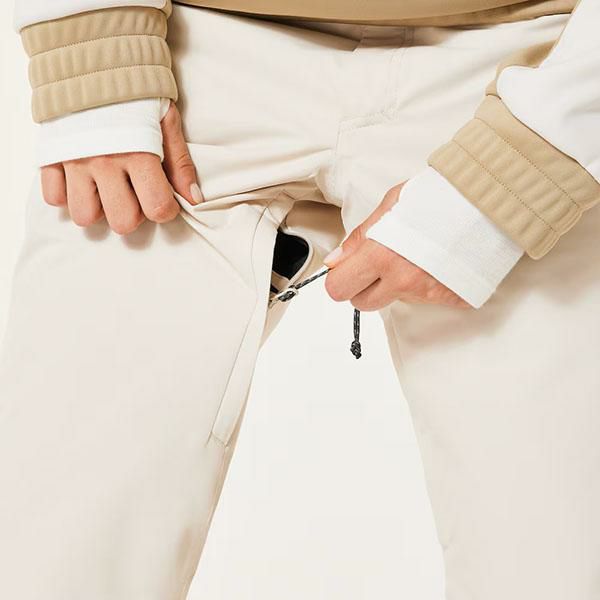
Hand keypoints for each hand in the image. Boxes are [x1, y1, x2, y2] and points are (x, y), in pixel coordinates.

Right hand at [40, 102, 202, 234]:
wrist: (90, 57)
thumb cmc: (135, 93)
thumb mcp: (166, 122)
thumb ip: (180, 163)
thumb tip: (193, 199)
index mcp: (139, 153)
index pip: (158, 208)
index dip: (164, 208)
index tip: (161, 196)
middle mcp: (105, 162)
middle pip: (123, 222)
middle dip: (133, 214)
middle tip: (133, 193)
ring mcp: (74, 161)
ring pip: (85, 216)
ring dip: (98, 209)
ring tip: (105, 188)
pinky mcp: (49, 156)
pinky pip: (54, 198)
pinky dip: (67, 194)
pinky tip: (81, 178)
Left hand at [324, 183, 468, 309]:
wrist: (489, 200)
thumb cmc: (440, 195)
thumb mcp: (391, 205)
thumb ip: (360, 237)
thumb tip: (335, 261)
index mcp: (381, 254)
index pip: (339, 289)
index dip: (341, 278)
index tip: (348, 269)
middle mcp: (403, 279)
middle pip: (363, 304)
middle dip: (365, 287)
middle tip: (379, 264)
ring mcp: (427, 292)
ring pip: (394, 301)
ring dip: (396, 284)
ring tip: (415, 255)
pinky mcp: (450, 298)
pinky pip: (425, 300)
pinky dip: (425, 285)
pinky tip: (434, 263)